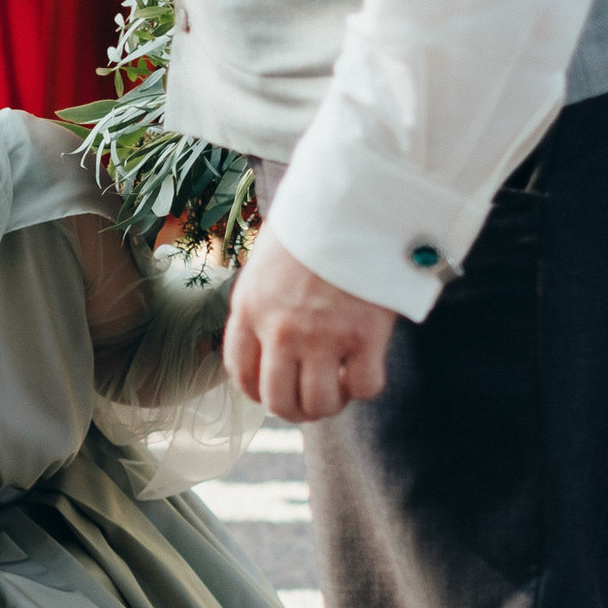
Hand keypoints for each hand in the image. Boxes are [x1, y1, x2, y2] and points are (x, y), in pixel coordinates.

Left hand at [223, 230, 398, 422]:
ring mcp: (321, 336)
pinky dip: (366, 388)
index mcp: (250, 308)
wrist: (356, 197)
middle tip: (312, 402)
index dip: (258, 391)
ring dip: (329, 405)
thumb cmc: (316, 219)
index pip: (241, 373)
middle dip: (294, 409)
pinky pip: (364, 387)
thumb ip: (264, 296)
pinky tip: (367, 370)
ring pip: (319, 403)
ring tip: (339, 390)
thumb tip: (269, 327)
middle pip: (278, 399)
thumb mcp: (268, 256)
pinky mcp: (364, 336)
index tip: (274, 390)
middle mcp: (279, 329)